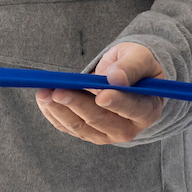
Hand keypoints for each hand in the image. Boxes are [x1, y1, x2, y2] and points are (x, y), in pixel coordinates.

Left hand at [35, 42, 165, 145]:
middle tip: (58, 91)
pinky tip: (43, 99)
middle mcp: (128, 128)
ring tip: (43, 93)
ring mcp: (106, 134)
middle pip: (101, 120)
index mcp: (147, 109)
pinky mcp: (87, 133)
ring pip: (80, 126)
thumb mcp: (139, 57)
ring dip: (59, 110)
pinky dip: (53, 113)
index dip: (117, 103)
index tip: (101, 95)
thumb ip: (131, 66)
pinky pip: (67, 127)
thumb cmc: (135, 66)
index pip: (134, 109)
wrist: (124, 76)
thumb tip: (115, 78)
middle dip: (77, 105)